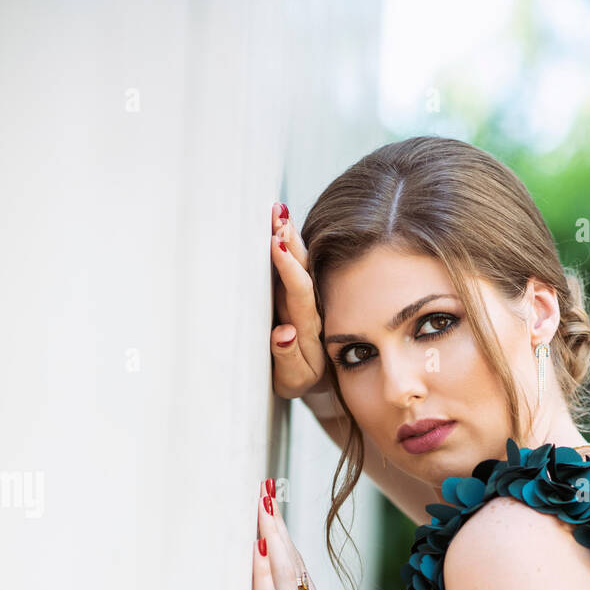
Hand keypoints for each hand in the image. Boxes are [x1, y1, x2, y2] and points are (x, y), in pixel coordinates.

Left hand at [247, 478, 332, 589]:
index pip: (300, 570)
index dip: (286, 539)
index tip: (271, 510)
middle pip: (297, 563)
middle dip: (278, 525)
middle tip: (264, 491)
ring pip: (286, 575)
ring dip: (272, 538)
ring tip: (261, 506)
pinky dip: (263, 573)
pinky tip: (258, 549)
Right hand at [270, 202, 329, 400]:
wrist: (313, 378)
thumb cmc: (297, 379)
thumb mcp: (292, 378)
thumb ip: (287, 358)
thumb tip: (283, 332)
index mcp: (309, 327)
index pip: (300, 293)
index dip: (289, 269)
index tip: (276, 244)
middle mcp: (308, 306)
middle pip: (302, 270)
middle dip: (290, 242)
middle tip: (278, 214)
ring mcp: (301, 297)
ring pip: (298, 263)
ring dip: (288, 237)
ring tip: (277, 210)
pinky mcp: (293, 293)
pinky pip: (291, 265)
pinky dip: (285, 244)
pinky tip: (277, 223)